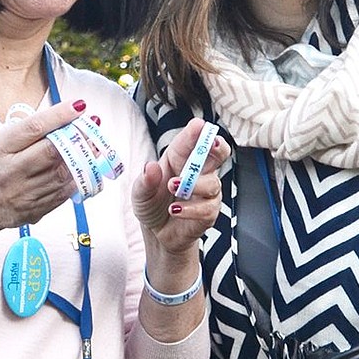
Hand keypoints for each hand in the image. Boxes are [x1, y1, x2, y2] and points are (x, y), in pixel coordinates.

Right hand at [0, 99, 83, 246]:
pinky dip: (75, 179)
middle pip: (52, 152)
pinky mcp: (33, 211)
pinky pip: (63, 193)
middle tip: (91, 128)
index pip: (34, 128)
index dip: (60, 115)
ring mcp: (22, 194)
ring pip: (62, 173)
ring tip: (91, 146)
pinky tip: (80, 169)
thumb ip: (28, 133)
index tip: (79, 106)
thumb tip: (66, 118)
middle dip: (77, 138)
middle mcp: (9, 172)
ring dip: (82, 159)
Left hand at [133, 118, 229, 255]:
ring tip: (172, 186)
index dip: (197, 132)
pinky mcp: (209, 212)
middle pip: (219, 153)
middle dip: (218, 146)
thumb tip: (151, 167)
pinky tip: (174, 210)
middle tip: (212, 144)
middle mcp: (198, 171)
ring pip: (213, 183)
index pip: (193, 141)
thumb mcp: (140, 193)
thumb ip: (144, 181)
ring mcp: (206, 192)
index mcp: (180, 158)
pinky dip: (190, 209)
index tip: (198, 125)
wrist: (157, 233)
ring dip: (194, 184)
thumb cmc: (151, 204)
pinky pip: (207, 208)